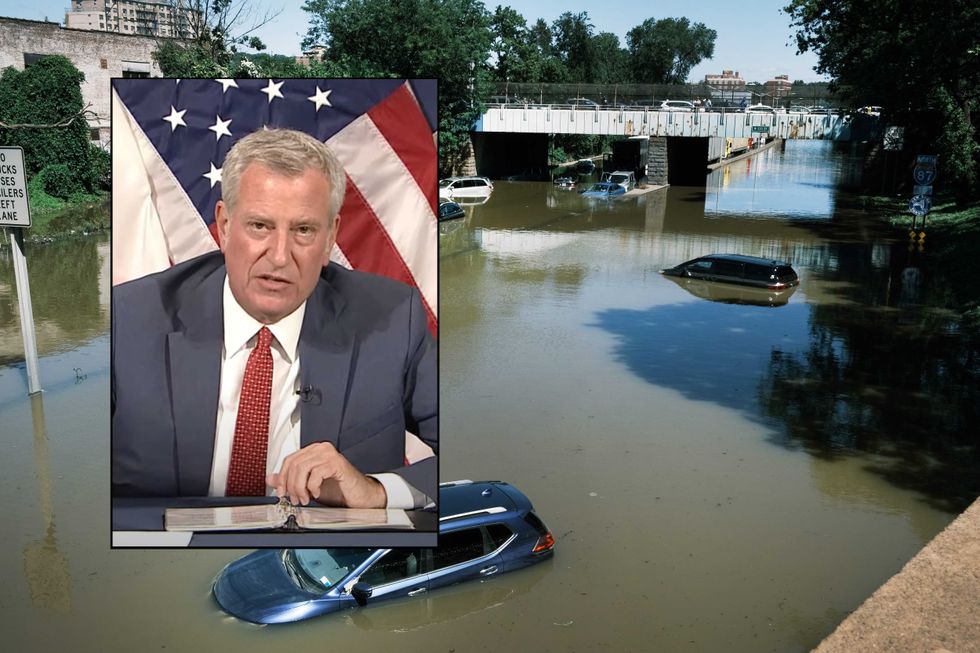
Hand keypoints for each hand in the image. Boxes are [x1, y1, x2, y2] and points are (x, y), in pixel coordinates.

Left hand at [266, 442, 387, 507]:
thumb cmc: (338, 490)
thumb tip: (271, 478)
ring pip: (302, 469)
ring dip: (300, 488)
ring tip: (305, 498)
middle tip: (295, 499)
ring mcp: (330, 454)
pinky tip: (317, 493)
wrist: (359, 497)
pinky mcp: (337, 463)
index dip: (282, 478)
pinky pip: (316, 473)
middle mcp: (321, 448)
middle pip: (294, 464)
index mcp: (314, 451)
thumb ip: (290, 480)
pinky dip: (312, 487)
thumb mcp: (308, 486)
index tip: (282, 492)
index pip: (290, 459)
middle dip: (291, 485)